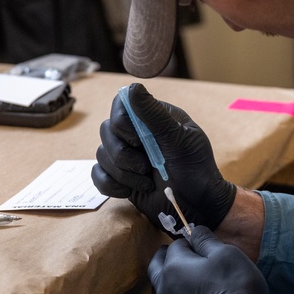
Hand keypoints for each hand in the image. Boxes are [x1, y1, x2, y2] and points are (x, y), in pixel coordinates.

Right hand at [92, 83, 236, 231]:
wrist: (196, 206)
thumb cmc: (195, 169)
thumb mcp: (179, 140)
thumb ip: (154, 115)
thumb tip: (132, 87)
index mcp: (152, 118)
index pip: (120, 106)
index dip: (122, 123)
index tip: (138, 141)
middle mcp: (136, 134)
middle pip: (106, 130)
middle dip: (123, 154)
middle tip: (146, 167)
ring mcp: (127, 155)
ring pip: (101, 154)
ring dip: (123, 174)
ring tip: (147, 183)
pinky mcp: (120, 177)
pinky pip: (97, 175)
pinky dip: (110, 185)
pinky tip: (129, 192)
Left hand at [148, 226, 269, 293]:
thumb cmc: (235, 292)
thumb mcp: (227, 255)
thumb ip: (206, 240)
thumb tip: (193, 230)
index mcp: (173, 268)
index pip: (176, 245)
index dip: (189, 241)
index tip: (200, 241)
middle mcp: (163, 291)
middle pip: (157, 267)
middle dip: (167, 257)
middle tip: (182, 253)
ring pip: (162, 291)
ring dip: (171, 282)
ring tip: (188, 279)